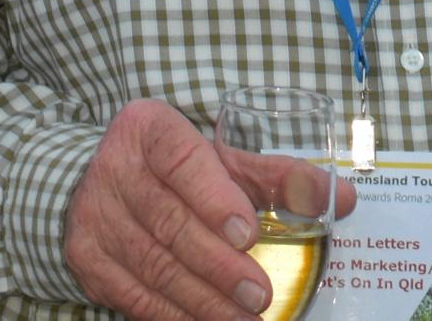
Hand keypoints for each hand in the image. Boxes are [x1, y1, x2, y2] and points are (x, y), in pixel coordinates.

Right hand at [63, 99, 269, 320]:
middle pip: (169, 222)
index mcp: (150, 129)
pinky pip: (134, 295)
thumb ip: (279, 178)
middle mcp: (114, 167)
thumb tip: (343, 198)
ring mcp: (96, 216)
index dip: (214, 198)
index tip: (247, 233)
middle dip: (218, 264)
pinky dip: (174, 315)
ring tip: (244, 318)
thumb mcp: (223, 161)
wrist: (102, 183)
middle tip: (259, 293)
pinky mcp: (87, 258)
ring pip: (153, 265)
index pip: (181, 160)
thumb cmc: (176, 171)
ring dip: (203, 299)